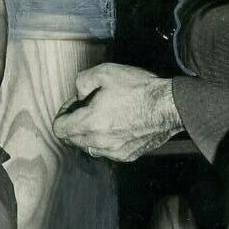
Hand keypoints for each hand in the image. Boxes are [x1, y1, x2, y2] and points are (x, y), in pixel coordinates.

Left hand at [53, 64, 181, 162]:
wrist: (169, 106)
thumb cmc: (139, 89)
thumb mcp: (105, 73)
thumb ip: (82, 82)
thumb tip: (78, 94)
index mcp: (89, 123)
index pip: (59, 129)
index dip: (62, 114)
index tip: (73, 105)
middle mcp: (99, 142)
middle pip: (72, 140)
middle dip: (74, 123)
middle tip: (88, 107)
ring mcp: (114, 152)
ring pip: (89, 147)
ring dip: (90, 134)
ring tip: (104, 116)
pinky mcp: (128, 155)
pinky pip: (107, 151)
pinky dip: (106, 140)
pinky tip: (118, 125)